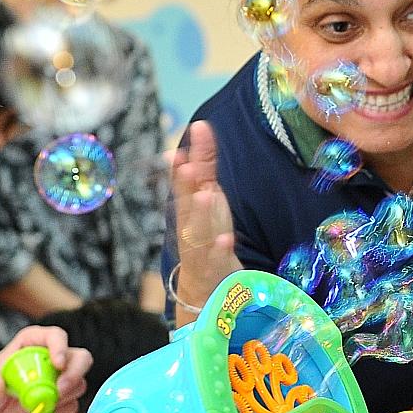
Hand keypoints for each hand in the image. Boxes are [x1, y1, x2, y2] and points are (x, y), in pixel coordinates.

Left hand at [0, 326, 92, 412]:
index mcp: (33, 343)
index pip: (55, 336)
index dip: (60, 347)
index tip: (58, 364)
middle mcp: (52, 358)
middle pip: (80, 358)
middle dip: (74, 375)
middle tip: (59, 391)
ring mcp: (60, 379)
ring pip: (78, 383)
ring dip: (65, 397)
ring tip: (40, 406)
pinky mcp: (62, 399)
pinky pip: (71, 405)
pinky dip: (59, 412)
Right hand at [172, 120, 240, 308]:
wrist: (203, 285)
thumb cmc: (207, 234)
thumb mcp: (209, 197)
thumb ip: (204, 165)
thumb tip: (201, 127)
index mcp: (190, 206)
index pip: (188, 179)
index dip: (190, 157)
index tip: (195, 135)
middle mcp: (190, 224)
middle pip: (186, 201)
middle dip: (186, 182)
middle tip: (187, 163)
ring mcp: (198, 247)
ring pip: (196, 229)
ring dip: (200, 212)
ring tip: (205, 195)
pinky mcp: (211, 268)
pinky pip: (214, 258)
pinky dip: (219, 249)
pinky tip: (226, 239)